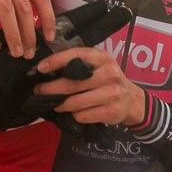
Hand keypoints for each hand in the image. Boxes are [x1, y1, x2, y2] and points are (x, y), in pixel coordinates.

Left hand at [0, 2, 131, 143]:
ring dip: (60, 105)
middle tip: (38, 91)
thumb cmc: (107, 81)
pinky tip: (74, 113)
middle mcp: (109, 73)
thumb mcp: (98, 66)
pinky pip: (83, 115)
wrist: (132, 100)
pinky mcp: (112, 111)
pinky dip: (74, 116)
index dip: (55, 61)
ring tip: (55, 104)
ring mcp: (112, 93)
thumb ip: (78, 64)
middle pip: (72, 83)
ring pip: (75, 102)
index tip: (39, 68)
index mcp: (102, 57)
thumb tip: (45, 68)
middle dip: (50, 88)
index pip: (75, 56)